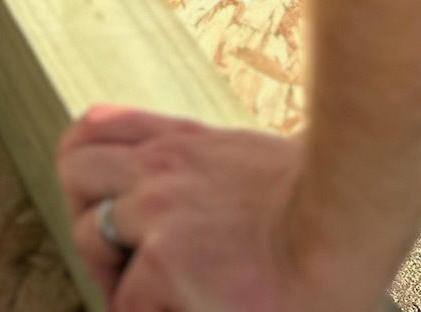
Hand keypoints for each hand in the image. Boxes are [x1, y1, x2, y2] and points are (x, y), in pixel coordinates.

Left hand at [58, 110, 377, 311]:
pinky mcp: (164, 263)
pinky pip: (125, 301)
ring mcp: (158, 212)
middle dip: (84, 214)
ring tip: (152, 298)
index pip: (98, 127)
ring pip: (85, 233)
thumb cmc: (324, 200)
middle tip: (119, 259)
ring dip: (110, 272)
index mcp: (182, 141)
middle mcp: (160, 167)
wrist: (347, 223)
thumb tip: (214, 200)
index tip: (105, 203)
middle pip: (74, 168)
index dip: (89, 166)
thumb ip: (214, 170)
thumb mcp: (253, 160)